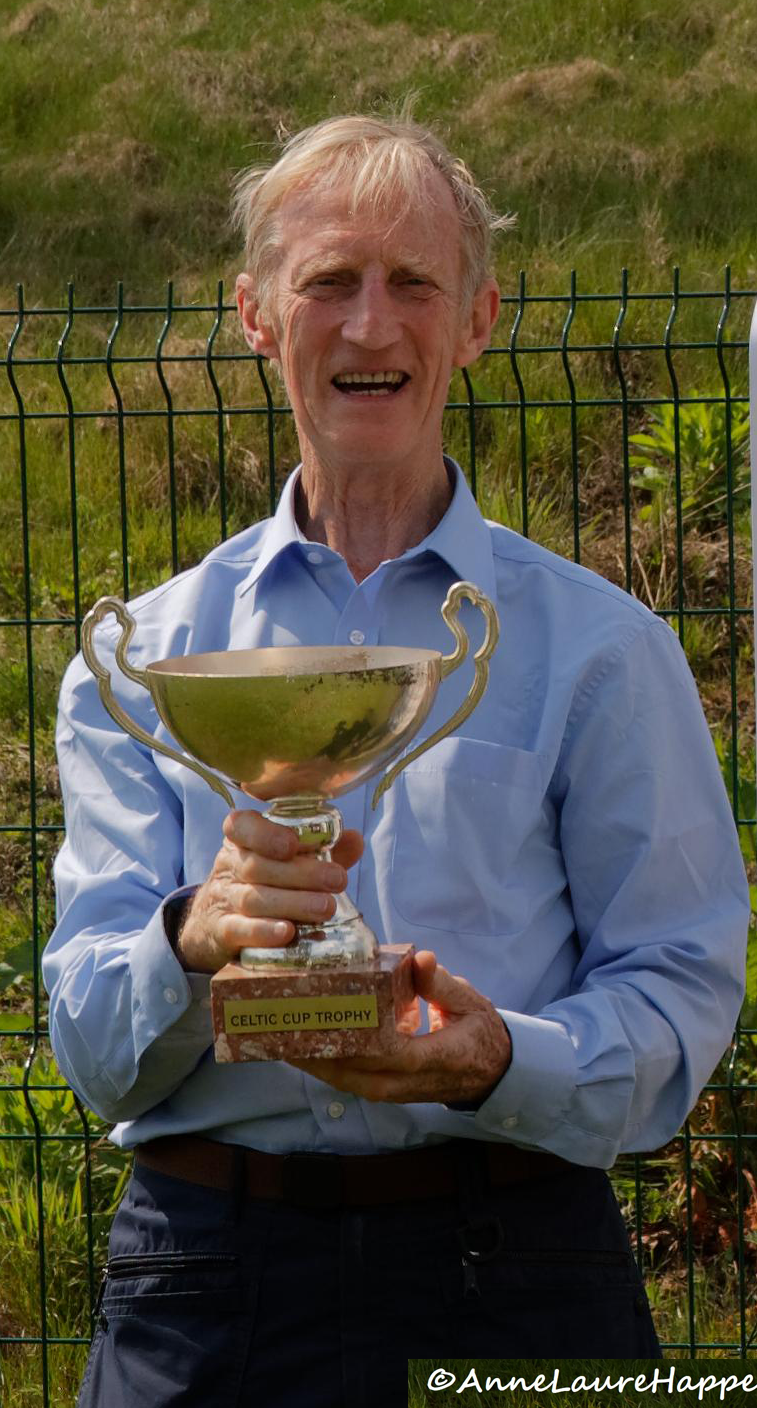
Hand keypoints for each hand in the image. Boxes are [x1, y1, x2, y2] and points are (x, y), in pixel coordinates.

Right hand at [176, 809, 362, 973]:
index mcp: (241, 839)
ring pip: (252, 899)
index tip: (292, 844)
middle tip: (338, 880)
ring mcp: (222, 899)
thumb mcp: (285, 861)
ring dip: (292, 903)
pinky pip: (239, 930)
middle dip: (301, 873)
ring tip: (326, 908)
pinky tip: (287, 933)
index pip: (241, 826)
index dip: (265, 834)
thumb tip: (354, 839)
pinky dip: (263, 932)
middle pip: (257, 866)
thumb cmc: (263, 883)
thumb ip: (319, 850)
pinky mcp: (221, 932)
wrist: (215, 923)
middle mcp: (228, 866)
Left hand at [290, 950, 511, 1105]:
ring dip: (310, 1059)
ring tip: (280, 1032)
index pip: (386, 1051)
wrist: (490, 1072)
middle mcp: (406, 1082)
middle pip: (351, 1070)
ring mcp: (391, 1091)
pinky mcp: (382, 1090)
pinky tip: (299, 1045)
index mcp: (433, 1058)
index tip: (322, 1010)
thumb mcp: (470, 1003)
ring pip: (343, 1080)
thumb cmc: (479, 1033)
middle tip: (284, 1018)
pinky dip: (321, 1065)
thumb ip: (442, 984)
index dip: (350, 1034)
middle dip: (315, 1047)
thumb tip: (421, 959)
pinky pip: (346, 1080)